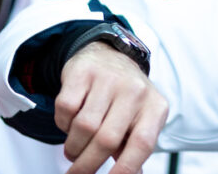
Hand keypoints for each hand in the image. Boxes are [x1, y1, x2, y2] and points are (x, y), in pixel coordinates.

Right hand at [55, 41, 168, 173]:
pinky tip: (70, 121)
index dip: (125, 169)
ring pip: (84, 127)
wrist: (110, 56)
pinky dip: (62, 123)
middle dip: (86, 165)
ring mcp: (110, 79)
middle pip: (106, 140)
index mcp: (155, 107)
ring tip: (74, 148)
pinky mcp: (84, 72)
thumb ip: (134, 148)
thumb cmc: (125, 98)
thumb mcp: (139, 120)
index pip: (143, 144)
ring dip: (73, 147)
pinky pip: (65, 109)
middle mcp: (136, 91)